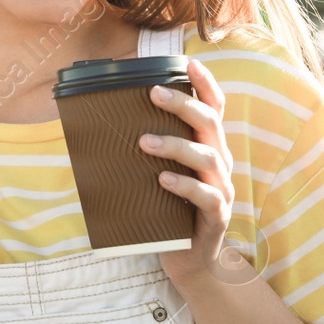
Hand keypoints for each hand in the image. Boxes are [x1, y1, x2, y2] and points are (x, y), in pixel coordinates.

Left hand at [143, 58, 238, 290]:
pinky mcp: (217, 216)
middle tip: (153, 93)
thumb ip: (149, 151)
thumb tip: (102, 127)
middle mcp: (220, 162)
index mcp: (210, 147)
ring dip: (175, 145)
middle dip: (182, 104)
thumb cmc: (170, 210)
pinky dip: (184, 186)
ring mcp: (222, 189)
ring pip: (207, 157)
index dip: (206, 84)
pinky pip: (207, 196)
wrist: (190, 261)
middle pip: (210, 124)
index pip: (214, 108)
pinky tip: (162, 180)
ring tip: (143, 141)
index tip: (189, 63)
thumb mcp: (160, 174)